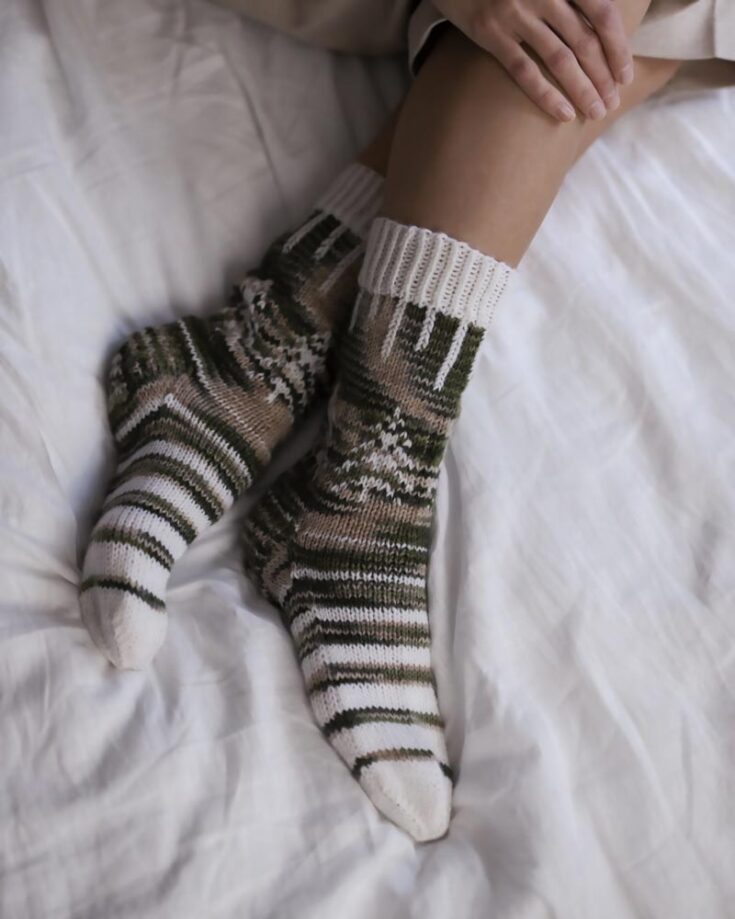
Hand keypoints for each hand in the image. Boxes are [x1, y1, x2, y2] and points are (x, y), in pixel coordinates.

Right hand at [433, 0, 633, 121]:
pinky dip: (547, 95)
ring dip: (583, 89)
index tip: (625, 76)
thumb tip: (602, 24)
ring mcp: (515, 13)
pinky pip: (524, 70)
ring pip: (560, 59)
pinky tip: (563, 114)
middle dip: (603, 76)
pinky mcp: (490, 33)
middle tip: (612, 103)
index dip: (618, 47)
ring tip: (595, 112)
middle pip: (584, 41)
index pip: (602, 13)